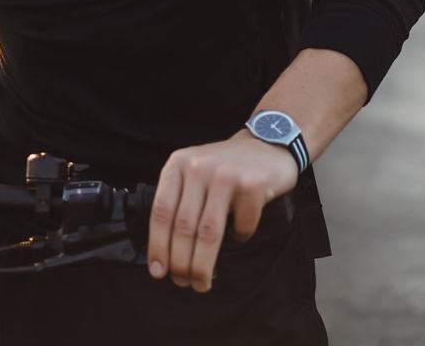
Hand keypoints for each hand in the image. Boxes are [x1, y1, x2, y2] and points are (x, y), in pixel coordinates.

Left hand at [146, 131, 297, 291]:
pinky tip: (239, 235)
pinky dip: (240, 237)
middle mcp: (198, 166)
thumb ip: (180, 200)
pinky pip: (241, 226)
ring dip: (203, 264)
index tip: (158, 270)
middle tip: (183, 282)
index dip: (158, 245)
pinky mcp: (251, 185)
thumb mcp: (193, 171)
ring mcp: (225, 175)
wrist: (266, 144)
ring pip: (208, 232)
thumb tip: (165, 251)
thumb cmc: (226, 166)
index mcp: (178, 164)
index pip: (161, 210)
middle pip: (184, 226)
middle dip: (181, 262)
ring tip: (202, 280)